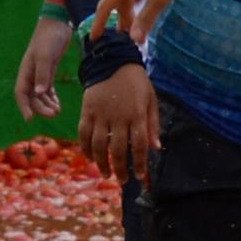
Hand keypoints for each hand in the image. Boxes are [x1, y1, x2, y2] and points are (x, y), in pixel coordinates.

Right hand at [15, 17, 73, 120]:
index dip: (24, 107)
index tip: (30, 119)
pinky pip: (47, 89)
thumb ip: (42, 74)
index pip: (21, 93)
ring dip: (47, 104)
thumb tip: (38, 93)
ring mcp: (39, 72)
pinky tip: (58, 104)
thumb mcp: (45, 56)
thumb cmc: (49, 38)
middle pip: (32, 97)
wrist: (58, 23)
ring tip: (58, 111)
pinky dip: (51, 98)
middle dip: (41, 108)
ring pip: (40, 95)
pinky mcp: (48, 70)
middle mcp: (30, 74)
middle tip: (54, 114)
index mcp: (26, 71)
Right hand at [78, 63, 158, 183]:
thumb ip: (153, 124)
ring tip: (106, 174)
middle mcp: (118, 117)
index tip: (139, 176)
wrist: (113, 60)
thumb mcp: (150, 99)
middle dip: (120, 169)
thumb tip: (157, 148)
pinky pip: (83, 134)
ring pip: (98, 145)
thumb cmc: (136, 82)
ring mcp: (101, 114)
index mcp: (137, 115)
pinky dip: (85, 148)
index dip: (139, 163)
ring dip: (102, 163)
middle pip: (117, 150)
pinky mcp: (87, 110)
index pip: (138, 146)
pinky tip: (90, 158)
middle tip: (123, 180)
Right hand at [89, 0, 196, 49]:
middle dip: (120, 20)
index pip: (105, 7)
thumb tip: (134, 40)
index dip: (99, 23)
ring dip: (129, 10)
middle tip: (125, 36)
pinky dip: (135, 0)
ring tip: (135, 24)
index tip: (94, 37)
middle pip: (117, 2)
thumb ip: (145, 19)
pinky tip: (141, 3)